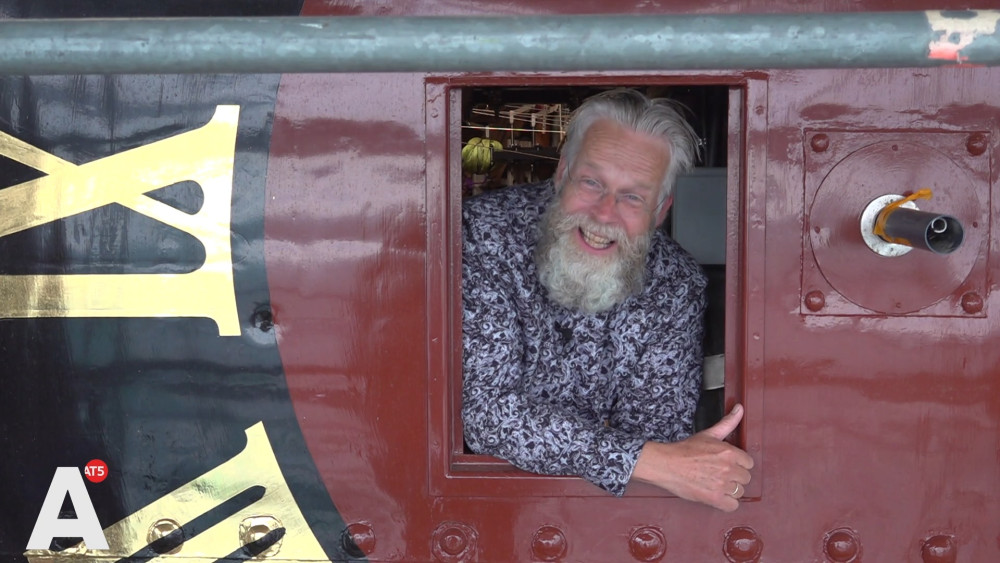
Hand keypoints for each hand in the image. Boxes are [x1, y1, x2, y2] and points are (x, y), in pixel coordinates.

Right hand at [630, 404, 753, 511]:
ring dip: (730, 490)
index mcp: (729, 452)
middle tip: (720, 474)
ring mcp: (722, 485)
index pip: (748, 463)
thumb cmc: (684, 450)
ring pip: (739, 492)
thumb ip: (728, 422)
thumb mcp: (709, 434)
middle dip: (735, 477)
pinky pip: (733, 505)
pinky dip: (726, 503)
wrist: (666, 464)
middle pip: (745, 478)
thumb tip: (740, 408)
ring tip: (717, 484)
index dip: (738, 464)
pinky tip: (718, 496)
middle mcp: (728, 469)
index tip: (729, 464)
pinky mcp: (714, 499)